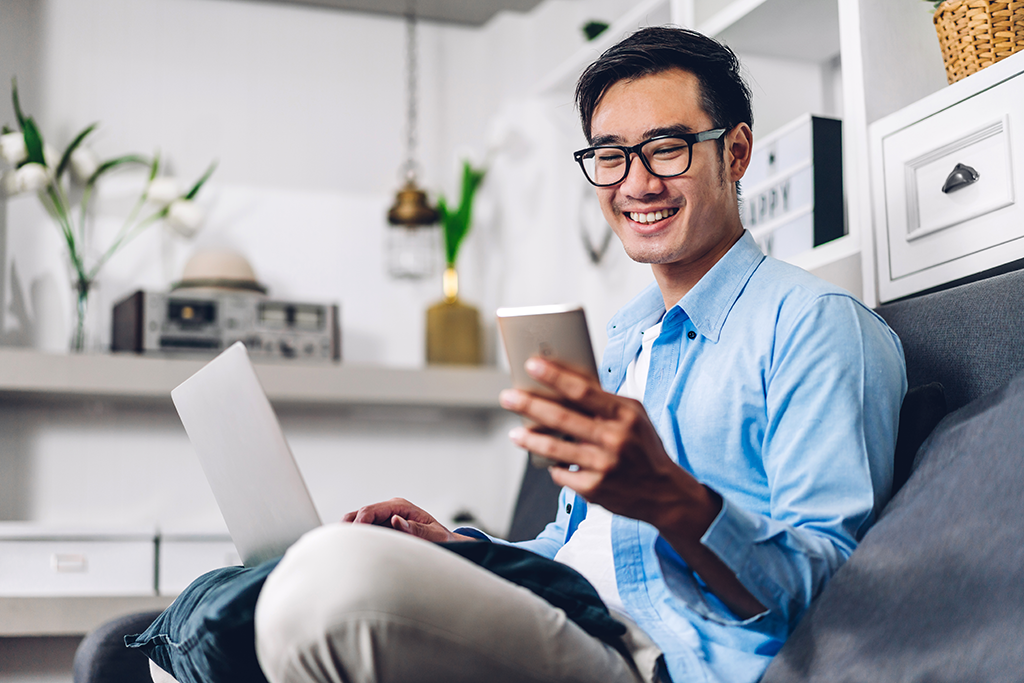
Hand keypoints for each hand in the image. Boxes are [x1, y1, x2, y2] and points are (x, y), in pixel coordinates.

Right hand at [342, 497, 473, 542]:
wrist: (448, 544)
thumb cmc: (442, 540)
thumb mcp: (434, 535)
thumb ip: (416, 529)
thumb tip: (397, 520)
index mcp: (401, 506)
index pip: (370, 510)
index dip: (358, 523)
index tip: (352, 539)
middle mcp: (390, 510)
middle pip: (359, 514)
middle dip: (348, 529)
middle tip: (340, 546)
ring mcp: (385, 519)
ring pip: (358, 523)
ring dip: (351, 535)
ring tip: (343, 552)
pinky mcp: (383, 529)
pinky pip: (364, 533)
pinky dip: (356, 541)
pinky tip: (351, 554)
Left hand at [500, 357, 764, 617]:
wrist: (666, 494)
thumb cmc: (644, 447)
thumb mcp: (634, 416)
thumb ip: (604, 401)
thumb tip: (564, 381)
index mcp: (625, 414)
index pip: (583, 390)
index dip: (554, 376)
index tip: (531, 364)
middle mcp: (615, 439)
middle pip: (561, 418)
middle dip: (529, 405)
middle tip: (507, 396)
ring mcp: (603, 466)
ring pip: (554, 449)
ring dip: (530, 439)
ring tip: (515, 432)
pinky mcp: (594, 489)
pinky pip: (561, 473)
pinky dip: (555, 466)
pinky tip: (552, 461)